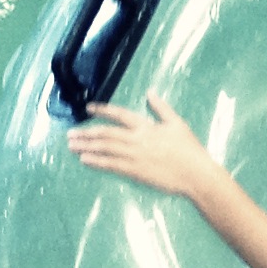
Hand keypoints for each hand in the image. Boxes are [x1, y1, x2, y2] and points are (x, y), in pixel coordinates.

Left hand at [63, 92, 222, 198]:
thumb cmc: (189, 150)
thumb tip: (149, 93)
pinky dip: (96, 161)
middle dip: (86, 133)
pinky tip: (85, 160)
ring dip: (86, 146)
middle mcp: (137, 139)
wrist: (196, 174)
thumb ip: (161, 108)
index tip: (89, 109)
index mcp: (146, 126)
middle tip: (70, 134)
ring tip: (72, 145)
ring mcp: (134, 156)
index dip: (102, 110)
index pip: (119, 114)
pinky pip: (111, 165)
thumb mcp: (177, 123)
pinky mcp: (135, 171)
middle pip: (105, 133)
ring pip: (105, 148)